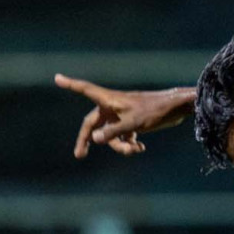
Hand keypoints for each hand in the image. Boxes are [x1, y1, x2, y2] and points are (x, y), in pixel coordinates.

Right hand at [57, 73, 197, 157]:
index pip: (85, 90)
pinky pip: (123, 136)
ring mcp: (122, 115)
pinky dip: (129, 144)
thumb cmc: (155, 111)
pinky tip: (140, 149)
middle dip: (88, 140)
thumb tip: (95, 139)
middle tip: (80, 155)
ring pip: (111, 134)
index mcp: (110, 100)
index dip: (70, 84)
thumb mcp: (134, 123)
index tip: (56, 77)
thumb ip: (114, 132)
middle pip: (93, 123)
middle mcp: (113, 107)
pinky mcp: (133, 122)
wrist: (177, 109)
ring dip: (119, 145)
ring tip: (134, 150)